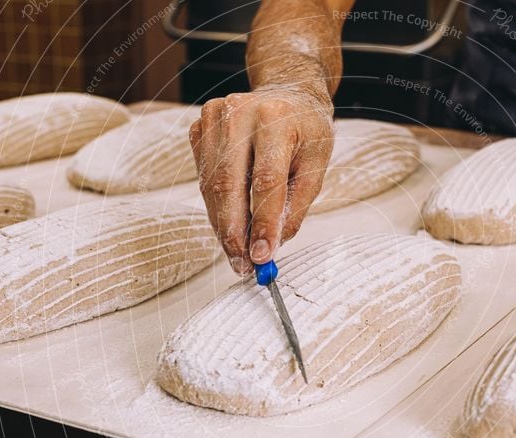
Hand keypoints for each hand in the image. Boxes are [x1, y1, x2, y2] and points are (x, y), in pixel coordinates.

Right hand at [190, 86, 333, 273]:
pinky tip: (229, 225)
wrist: (287, 94)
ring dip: (222, 225)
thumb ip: (295, 205)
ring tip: (237, 254)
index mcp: (276, 118)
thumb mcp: (316, 166)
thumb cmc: (306, 132)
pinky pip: (204, 178)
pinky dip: (216, 208)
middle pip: (229, 184)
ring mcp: (214, 117)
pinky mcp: (199, 127)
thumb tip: (272, 244)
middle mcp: (240, 113)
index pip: (266, 180)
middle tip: (242, 265)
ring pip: (211, 186)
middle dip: (234, 232)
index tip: (262, 255)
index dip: (262, 222)